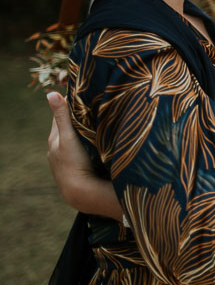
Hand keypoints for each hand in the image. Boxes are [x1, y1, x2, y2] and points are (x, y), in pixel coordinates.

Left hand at [46, 91, 95, 208]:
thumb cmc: (73, 163)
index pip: (60, 115)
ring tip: (95, 120)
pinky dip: (85, 142)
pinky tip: (95, 142)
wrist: (80, 192)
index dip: (69, 103)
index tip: (81, 92)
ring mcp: (67, 158)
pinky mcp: (77, 166)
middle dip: (76, 116)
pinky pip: (80, 149)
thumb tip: (50, 93)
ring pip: (74, 139)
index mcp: (55, 138)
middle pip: (67, 126)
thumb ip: (62, 116)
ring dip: (81, 130)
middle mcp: (58, 148)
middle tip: (91, 103)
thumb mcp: (68, 136)